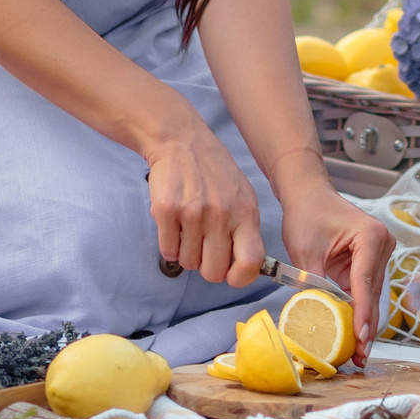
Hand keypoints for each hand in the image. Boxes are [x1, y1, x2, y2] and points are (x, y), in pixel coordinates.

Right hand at [145, 126, 265, 287]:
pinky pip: (168, 251)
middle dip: (206, 267)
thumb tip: (247, 267)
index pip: (251, 263)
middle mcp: (222, 214)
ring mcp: (194, 213)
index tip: (229, 274)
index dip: (239, 277)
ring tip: (188, 230)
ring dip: (185, 253)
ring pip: (188, 263)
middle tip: (202, 249)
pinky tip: (174, 226)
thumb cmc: (213, 172)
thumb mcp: (243, 196)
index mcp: (246, 213)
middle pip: (213, 272)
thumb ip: (246, 230)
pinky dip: (169, 245)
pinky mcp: (168, 210)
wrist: (181, 141)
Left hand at [279, 186, 394, 361]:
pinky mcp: (369, 262)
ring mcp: (379, 254)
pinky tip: (353, 335)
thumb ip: (315, 282)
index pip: (365, 283)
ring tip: (357, 353)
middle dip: (365, 326)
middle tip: (359, 357)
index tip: (360, 339)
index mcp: (370, 236)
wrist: (308, 194)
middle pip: (373, 294)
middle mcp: (382, 244)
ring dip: (363, 323)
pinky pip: (364, 292)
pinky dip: (358, 311)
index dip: (362, 314)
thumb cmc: (306, 214)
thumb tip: (319, 316)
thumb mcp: (306, 251)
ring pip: (371, 297)